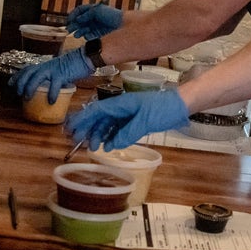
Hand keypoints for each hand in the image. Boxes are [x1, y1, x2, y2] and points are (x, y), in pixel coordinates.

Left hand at [12, 47, 92, 103]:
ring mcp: (53, 70)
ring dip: (30, 88)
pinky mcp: (62, 74)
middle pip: (28, 73)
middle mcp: (46, 66)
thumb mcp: (59, 68)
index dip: (18, 76)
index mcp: (45, 64)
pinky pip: (55, 85)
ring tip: (27, 98)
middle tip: (17, 93)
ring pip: (36, 78)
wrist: (85, 57)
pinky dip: (51, 94)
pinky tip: (50, 101)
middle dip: (20, 83)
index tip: (10, 83)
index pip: (27, 69)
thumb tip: (49, 86)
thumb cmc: (74, 64)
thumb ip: (52, 75)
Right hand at [66, 3, 122, 39]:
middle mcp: (93, 18)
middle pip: (80, 21)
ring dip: (78, 31)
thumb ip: (86, 14)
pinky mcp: (98, 34)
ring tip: (76, 34)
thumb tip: (77, 19)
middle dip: (74, 25)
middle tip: (69, 29)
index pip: (80, 11)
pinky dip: (86, 36)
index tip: (69, 20)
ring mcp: (95, 26)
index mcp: (93, 10)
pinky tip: (85, 36)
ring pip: (83, 29)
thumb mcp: (97, 11)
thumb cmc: (111, 15)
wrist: (122, 25)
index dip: (74, 15)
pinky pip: (89, 35)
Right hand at [67, 89, 189, 150]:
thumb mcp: (145, 121)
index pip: (97, 111)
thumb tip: (111, 145)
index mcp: (121, 104)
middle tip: (75, 140)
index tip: (70, 128)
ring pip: (107, 123)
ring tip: (91, 146)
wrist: (180, 105)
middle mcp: (121, 108)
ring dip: (98, 133)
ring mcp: (128, 114)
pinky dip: (111, 137)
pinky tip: (107, 145)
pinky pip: (118, 128)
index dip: (82, 119)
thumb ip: (127, 133)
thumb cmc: (163, 109)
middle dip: (86, 127)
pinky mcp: (134, 120)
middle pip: (99, 117)